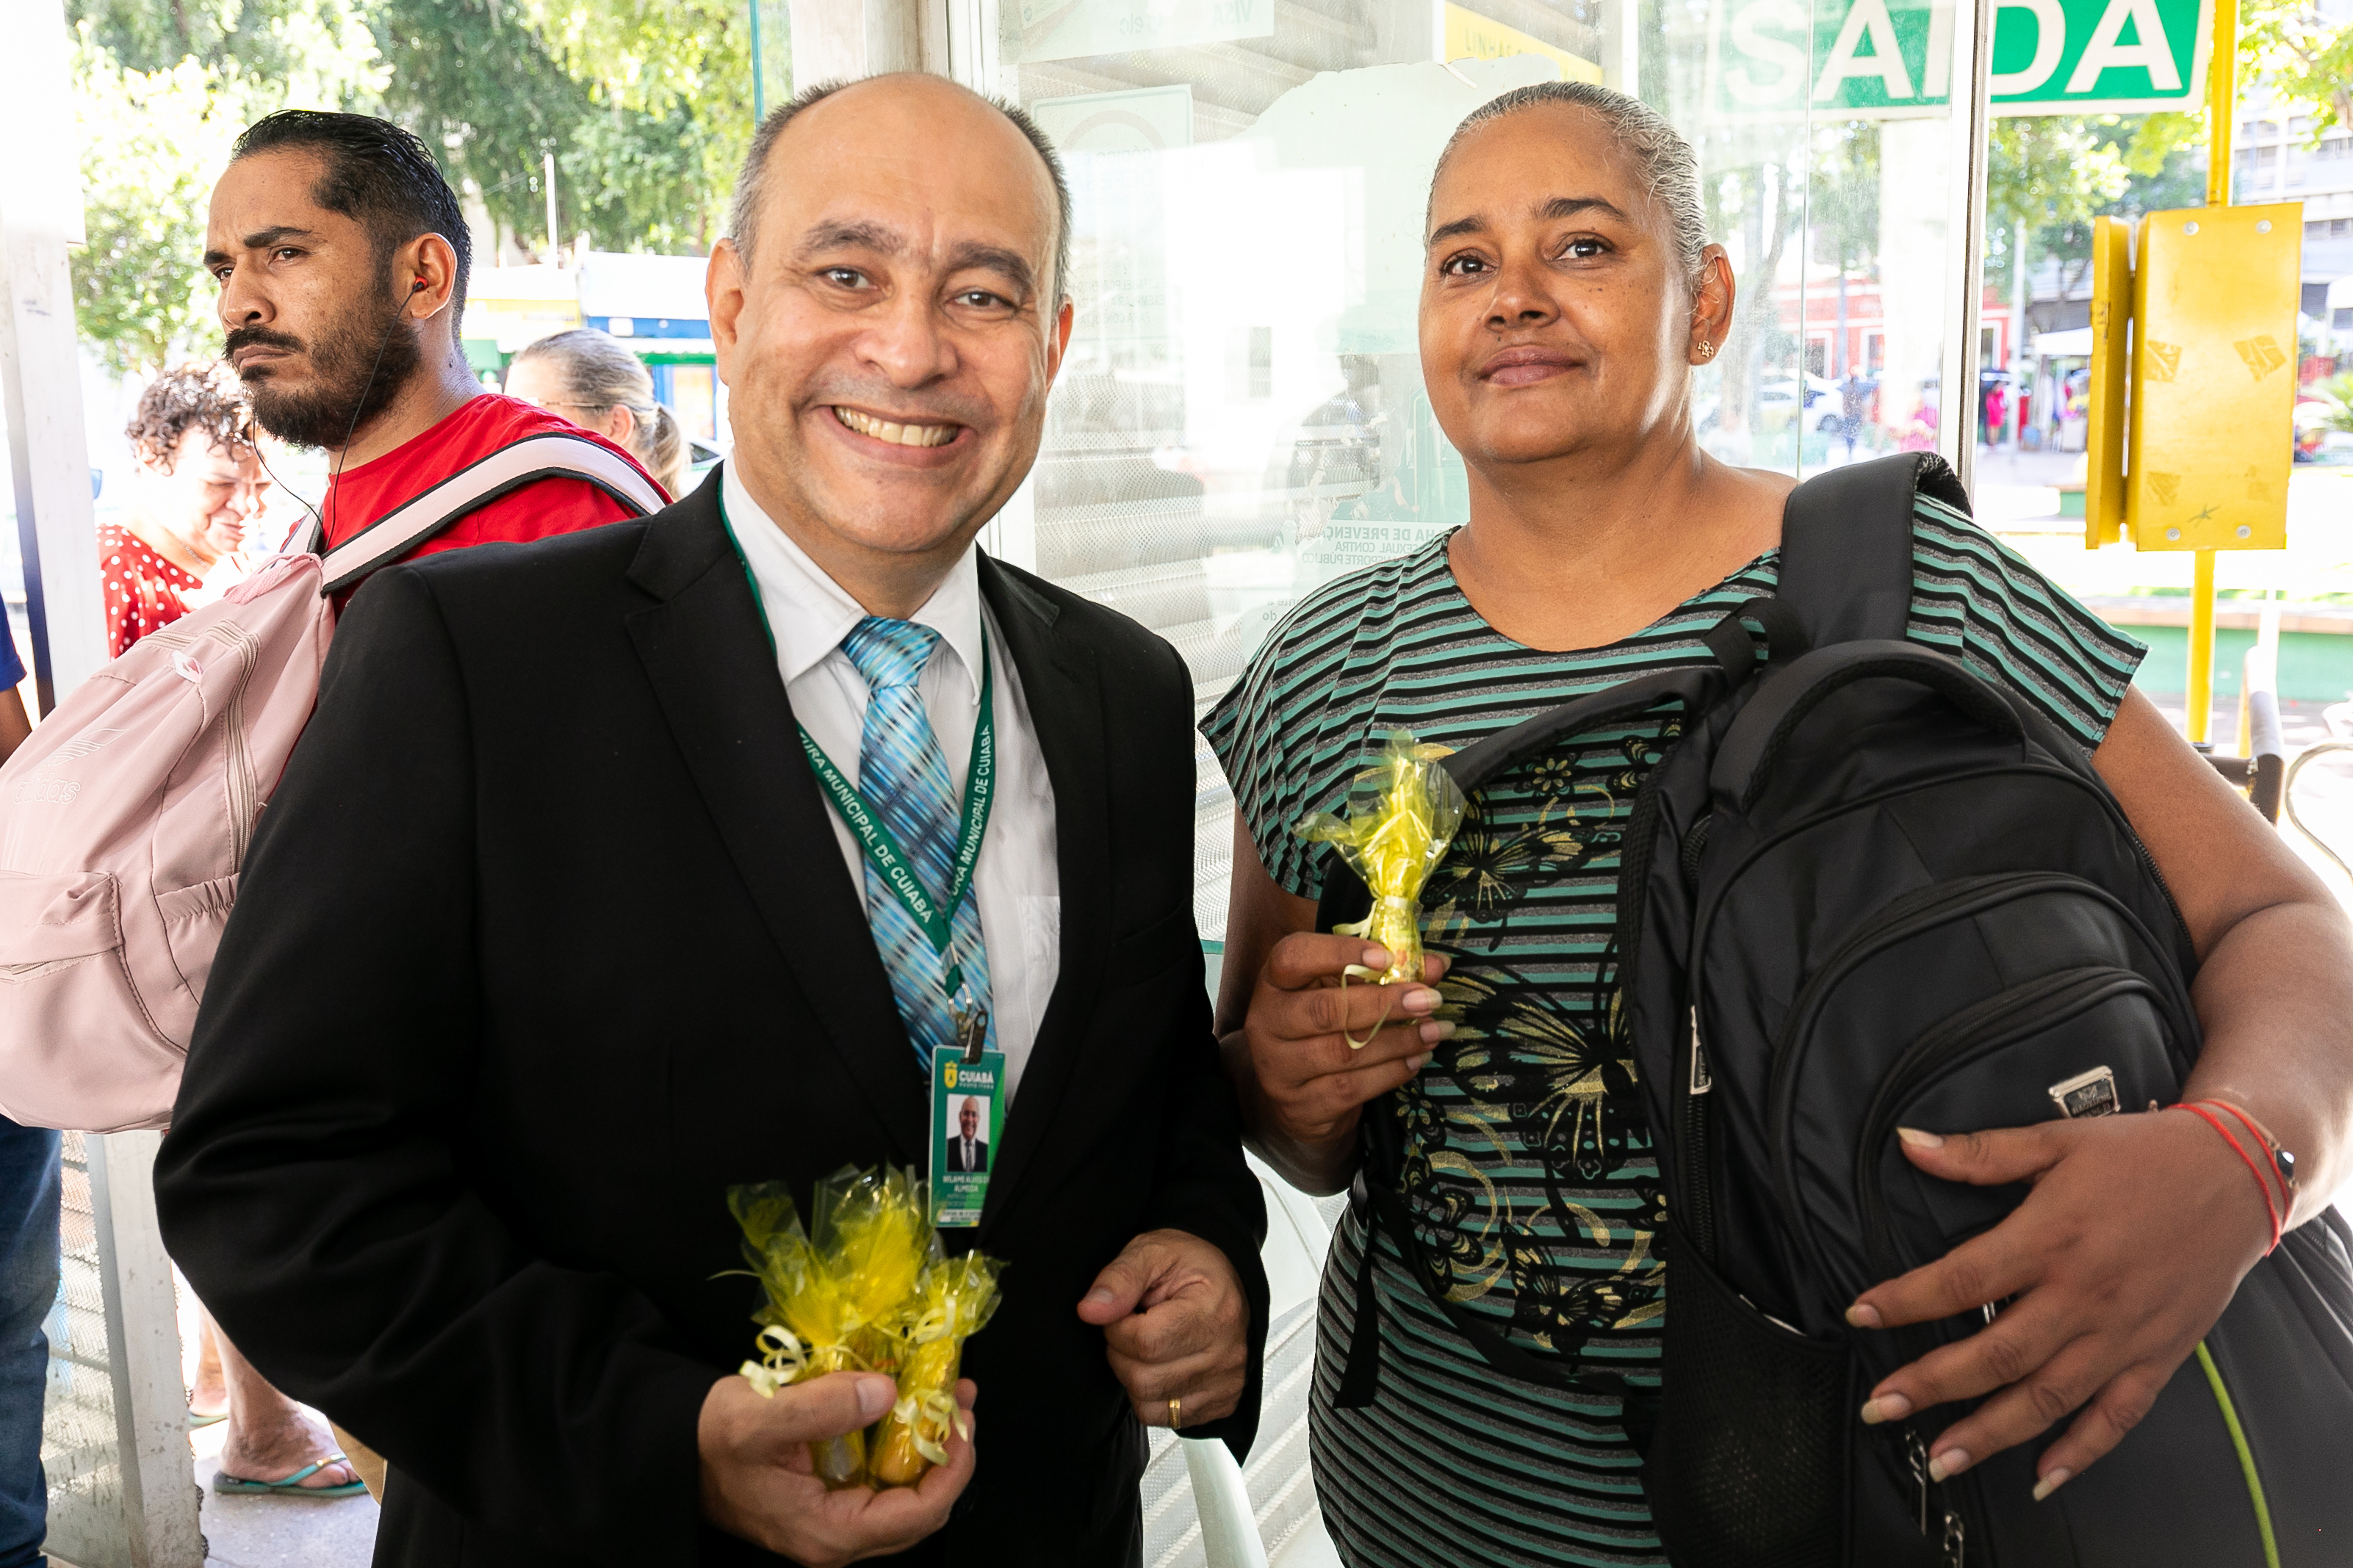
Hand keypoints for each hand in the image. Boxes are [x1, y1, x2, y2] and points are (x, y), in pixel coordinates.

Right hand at [697, 1370, 975, 1566]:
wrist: (678, 1453)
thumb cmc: (712, 1440)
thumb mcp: (761, 1418)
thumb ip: (823, 1408)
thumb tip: (886, 1393)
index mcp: (828, 1531)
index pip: (918, 1515)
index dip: (953, 1469)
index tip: (963, 1419)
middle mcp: (837, 1538)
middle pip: (921, 1511)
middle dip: (950, 1454)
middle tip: (960, 1399)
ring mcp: (835, 1521)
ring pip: (905, 1496)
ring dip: (930, 1448)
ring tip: (943, 1395)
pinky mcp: (830, 1501)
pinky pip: (882, 1482)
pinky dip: (903, 1446)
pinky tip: (906, 1406)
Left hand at [1077, 1228, 1250, 1430]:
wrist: (1225, 1279)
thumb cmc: (1190, 1264)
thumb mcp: (1151, 1252)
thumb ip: (1119, 1278)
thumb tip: (1090, 1310)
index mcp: (1214, 1310)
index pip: (1145, 1343)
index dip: (1117, 1329)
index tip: (1123, 1313)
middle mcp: (1227, 1353)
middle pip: (1144, 1379)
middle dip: (1121, 1354)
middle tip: (1132, 1328)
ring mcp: (1227, 1382)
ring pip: (1150, 1403)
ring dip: (1134, 1376)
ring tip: (1148, 1345)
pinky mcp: (1222, 1402)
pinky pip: (1168, 1418)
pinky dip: (1152, 1396)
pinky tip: (1161, 1365)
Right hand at [1242, 935, 1450, 1155]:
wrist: (1295, 1095)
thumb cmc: (1321, 1028)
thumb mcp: (1340, 992)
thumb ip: (1384, 974)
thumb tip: (1435, 966)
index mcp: (1274, 982)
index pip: (1294, 956)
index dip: (1339, 952)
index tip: (1386, 957)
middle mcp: (1266, 1022)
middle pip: (1325, 1010)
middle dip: (1384, 1004)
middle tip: (1429, 1000)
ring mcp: (1278, 1068)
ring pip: (1344, 1053)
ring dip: (1398, 1041)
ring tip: (1434, 1031)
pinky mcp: (1299, 1105)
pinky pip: (1351, 1088)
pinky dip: (1390, 1073)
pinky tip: (1415, 1060)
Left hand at [1845, 1111, 2271, 1500]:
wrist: (2236, 1177)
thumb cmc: (2141, 1155)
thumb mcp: (2057, 1140)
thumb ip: (1979, 1153)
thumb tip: (1908, 1143)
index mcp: (2051, 1239)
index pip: (1961, 1280)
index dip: (1905, 1301)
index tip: (1860, 1314)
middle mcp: (2083, 1296)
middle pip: (1997, 1354)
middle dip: (1932, 1384)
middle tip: (1881, 1406)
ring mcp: (2122, 1334)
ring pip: (2047, 1398)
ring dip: (1990, 1433)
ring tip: (1941, 1458)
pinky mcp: (2157, 1357)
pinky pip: (2116, 1417)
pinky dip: (2080, 1453)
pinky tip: (2041, 1479)